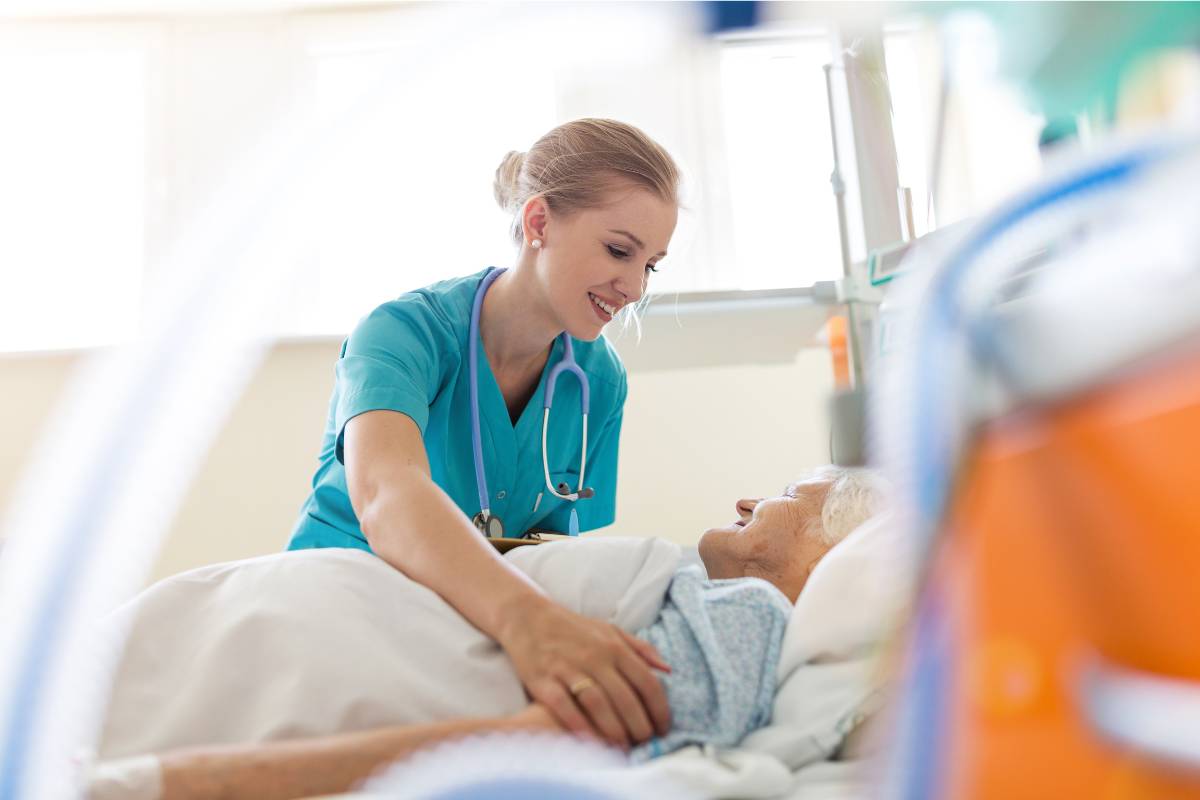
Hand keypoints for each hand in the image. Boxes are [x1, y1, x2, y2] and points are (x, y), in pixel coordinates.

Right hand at [496, 599, 670, 748]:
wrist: (527, 617)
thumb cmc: (574, 628)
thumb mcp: (610, 630)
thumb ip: (640, 649)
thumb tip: (668, 669)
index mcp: (614, 647)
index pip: (646, 682)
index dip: (659, 708)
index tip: (664, 727)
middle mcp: (594, 657)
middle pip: (625, 698)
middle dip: (640, 725)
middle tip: (645, 742)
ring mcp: (568, 668)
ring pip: (598, 704)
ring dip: (614, 730)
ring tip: (624, 747)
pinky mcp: (543, 680)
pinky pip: (564, 706)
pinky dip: (579, 725)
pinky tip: (590, 741)